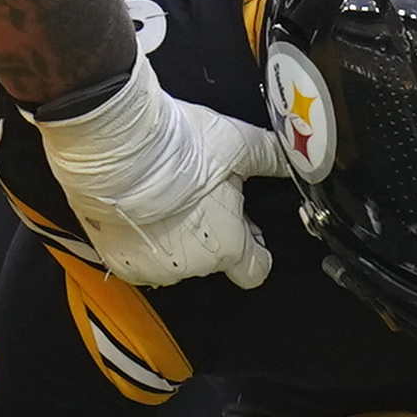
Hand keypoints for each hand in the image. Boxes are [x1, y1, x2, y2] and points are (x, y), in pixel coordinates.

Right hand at [35, 55, 286, 288]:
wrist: (117, 147)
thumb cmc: (180, 148)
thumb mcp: (239, 145)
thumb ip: (270, 159)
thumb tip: (298, 158)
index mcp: (228, 245)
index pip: (255, 271)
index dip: (255, 249)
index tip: (246, 227)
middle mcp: (192, 266)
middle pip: (213, 261)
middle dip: (211, 234)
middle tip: (199, 198)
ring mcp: (153, 267)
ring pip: (174, 262)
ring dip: (174, 239)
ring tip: (166, 200)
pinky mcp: (120, 262)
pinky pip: (139, 259)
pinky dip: (141, 241)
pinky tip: (140, 211)